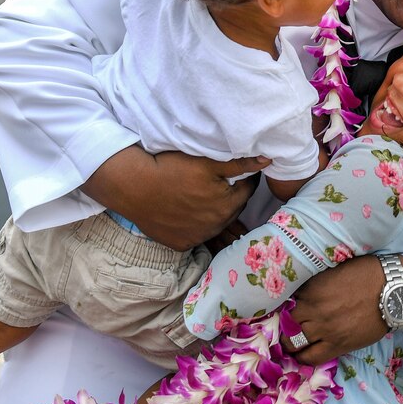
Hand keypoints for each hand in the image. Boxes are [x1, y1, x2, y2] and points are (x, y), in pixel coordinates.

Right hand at [81, 146, 268, 250]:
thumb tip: (268, 160)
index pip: (247, 191)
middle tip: (221, 182)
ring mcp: (197, 238)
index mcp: (227, 206)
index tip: (240, 170)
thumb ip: (241, 164)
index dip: (245, 179)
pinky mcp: (180, 243)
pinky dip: (196, 225)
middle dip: (231, 196)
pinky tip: (188, 212)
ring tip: (204, 196)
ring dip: (215, 212)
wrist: (134, 186)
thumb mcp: (208, 162)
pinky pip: (196, 234)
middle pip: (232, 209)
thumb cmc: (172, 169)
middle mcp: (216, 227)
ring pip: (216, 223)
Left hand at [285, 256, 387, 364]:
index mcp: (313, 288)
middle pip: (285, 322)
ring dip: (288, 342)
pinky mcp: (338, 346)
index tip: (284, 306)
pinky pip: (312, 357)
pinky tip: (299, 354)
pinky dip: (302, 357)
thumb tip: (301, 289)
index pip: (285, 300)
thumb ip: (316, 282)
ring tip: (288, 341)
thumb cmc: (368, 274)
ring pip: (293, 342)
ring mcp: (325, 330)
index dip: (283, 303)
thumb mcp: (335, 269)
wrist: (394, 292)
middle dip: (283, 323)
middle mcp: (314, 310)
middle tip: (284, 324)